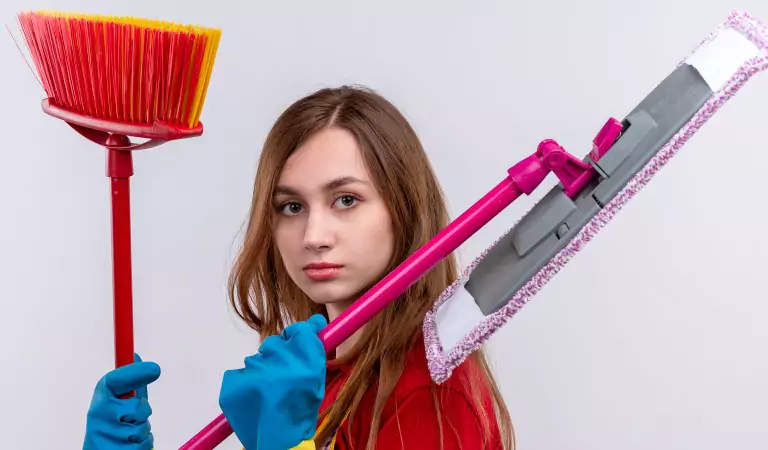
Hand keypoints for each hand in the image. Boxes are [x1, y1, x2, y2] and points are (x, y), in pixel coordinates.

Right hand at [83, 354, 160, 449]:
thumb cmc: (112, 428)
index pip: (113, 381)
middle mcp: (97, 418)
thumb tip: (135, 356)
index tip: (155, 369)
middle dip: (142, 414)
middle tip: (130, 418)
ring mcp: (104, 438)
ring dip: (143, 432)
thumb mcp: (119, 403)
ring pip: (143, 429)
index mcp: (99, 401)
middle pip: (138, 408)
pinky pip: (145, 446)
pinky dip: (144, 445)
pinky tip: (129, 446)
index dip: (134, 373)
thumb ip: (130, 383)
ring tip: (128, 435)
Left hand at [219, 314, 327, 449]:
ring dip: (262, 371)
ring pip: (256, 360)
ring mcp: (254, 371)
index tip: (297, 340)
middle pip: (274, 344)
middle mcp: (279, 361)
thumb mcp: (316, 378)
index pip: (299, 330)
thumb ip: (313, 349)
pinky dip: (246, 383)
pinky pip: (240, 373)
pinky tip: (256, 398)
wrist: (280, 441)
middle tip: (282, 377)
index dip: (297, 335)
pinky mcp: (235, 383)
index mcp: (305, 359)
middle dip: (278, 356)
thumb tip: (313, 322)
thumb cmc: (301, 409)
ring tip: (269, 393)